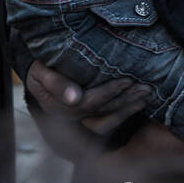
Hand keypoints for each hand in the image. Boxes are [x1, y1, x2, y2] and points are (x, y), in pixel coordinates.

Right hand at [26, 60, 154, 145]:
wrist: (35, 70)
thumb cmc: (38, 66)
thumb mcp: (40, 71)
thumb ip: (55, 83)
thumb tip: (75, 99)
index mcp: (59, 107)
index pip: (89, 102)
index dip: (109, 92)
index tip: (127, 80)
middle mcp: (71, 115)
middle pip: (103, 110)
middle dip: (125, 99)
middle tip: (146, 88)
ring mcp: (80, 116)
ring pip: (108, 115)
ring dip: (129, 105)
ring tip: (148, 94)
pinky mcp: (89, 113)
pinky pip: (110, 116)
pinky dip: (126, 108)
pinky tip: (141, 101)